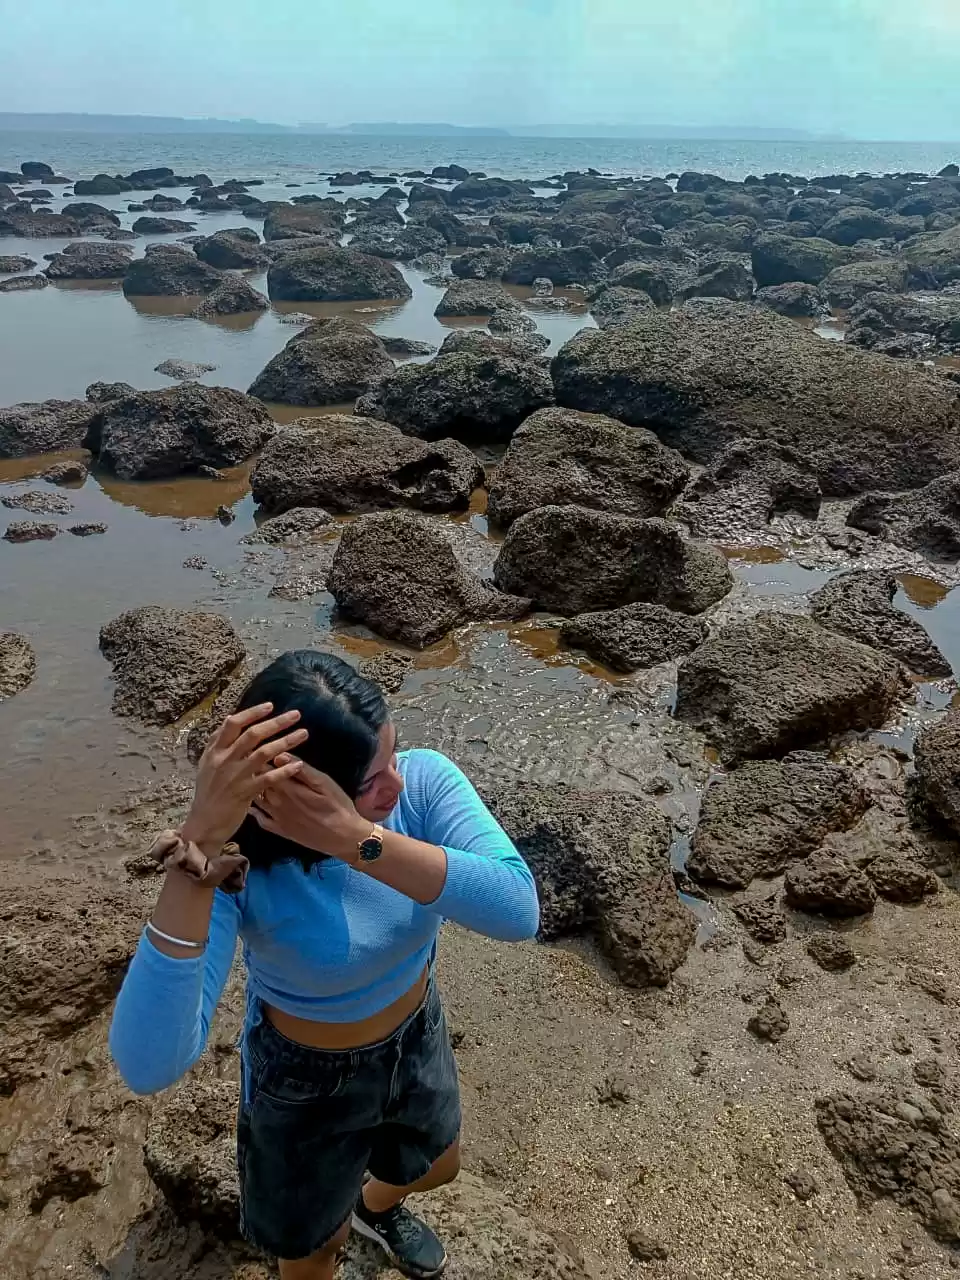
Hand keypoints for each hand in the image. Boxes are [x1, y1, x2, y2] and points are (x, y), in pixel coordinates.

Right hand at [181, 704, 307, 850]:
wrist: (204, 823)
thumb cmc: (208, 792)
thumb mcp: (207, 765)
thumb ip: (219, 744)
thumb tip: (231, 720)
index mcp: (214, 751)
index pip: (232, 724)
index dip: (252, 713)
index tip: (270, 706)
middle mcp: (224, 760)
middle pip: (253, 734)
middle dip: (276, 722)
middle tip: (296, 714)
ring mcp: (235, 776)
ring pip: (263, 753)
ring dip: (286, 742)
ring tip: (304, 734)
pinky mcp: (245, 793)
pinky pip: (268, 778)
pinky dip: (284, 770)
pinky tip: (298, 765)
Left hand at [252, 758, 369, 862]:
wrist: (344, 837)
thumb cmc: (337, 806)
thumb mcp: (324, 783)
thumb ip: (301, 770)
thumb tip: (280, 755)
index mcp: (288, 788)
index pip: (265, 769)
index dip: (258, 758)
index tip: (255, 751)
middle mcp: (277, 803)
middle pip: (258, 783)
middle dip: (254, 772)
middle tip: (251, 763)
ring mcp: (277, 818)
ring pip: (257, 800)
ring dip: (253, 789)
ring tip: (252, 780)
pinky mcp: (280, 831)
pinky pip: (260, 820)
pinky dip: (254, 812)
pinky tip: (254, 806)